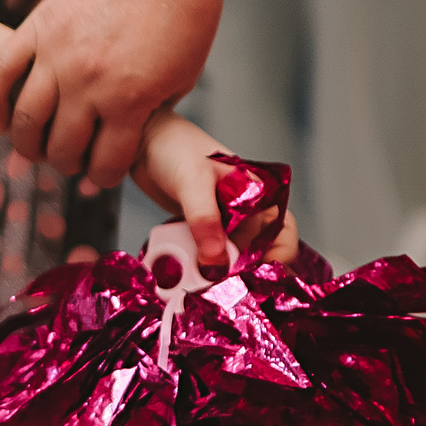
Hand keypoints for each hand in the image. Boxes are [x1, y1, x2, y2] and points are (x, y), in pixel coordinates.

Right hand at [0, 0, 224, 189]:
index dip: (105, 176)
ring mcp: (57, 53)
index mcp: (130, 99)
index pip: (106, 163)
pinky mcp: (37, 26)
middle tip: (71, 160)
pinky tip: (2, 118)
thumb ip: (146, 113)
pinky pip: (0, 75)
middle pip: (62, 147)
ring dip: (30, 144)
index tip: (102, 174)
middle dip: (68, 163)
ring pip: (26, 119)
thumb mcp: (180, 79)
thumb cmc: (184, 17)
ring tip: (37, 147)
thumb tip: (116, 142)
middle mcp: (88, 81)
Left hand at [130, 111, 300, 268]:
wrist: (142, 142)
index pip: (282, 238)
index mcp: (260, 197)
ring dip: (209, 273)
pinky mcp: (201, 232)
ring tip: (187, 276)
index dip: (271, 261)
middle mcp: (246, 214)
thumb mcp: (192, 182)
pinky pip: (203, 257)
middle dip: (232, 274)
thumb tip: (216, 261)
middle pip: (252, 257)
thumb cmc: (174, 149)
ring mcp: (223, 224)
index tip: (246, 277)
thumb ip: (205, 220)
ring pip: (226, 261)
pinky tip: (176, 268)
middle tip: (207, 284)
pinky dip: (192, 266)